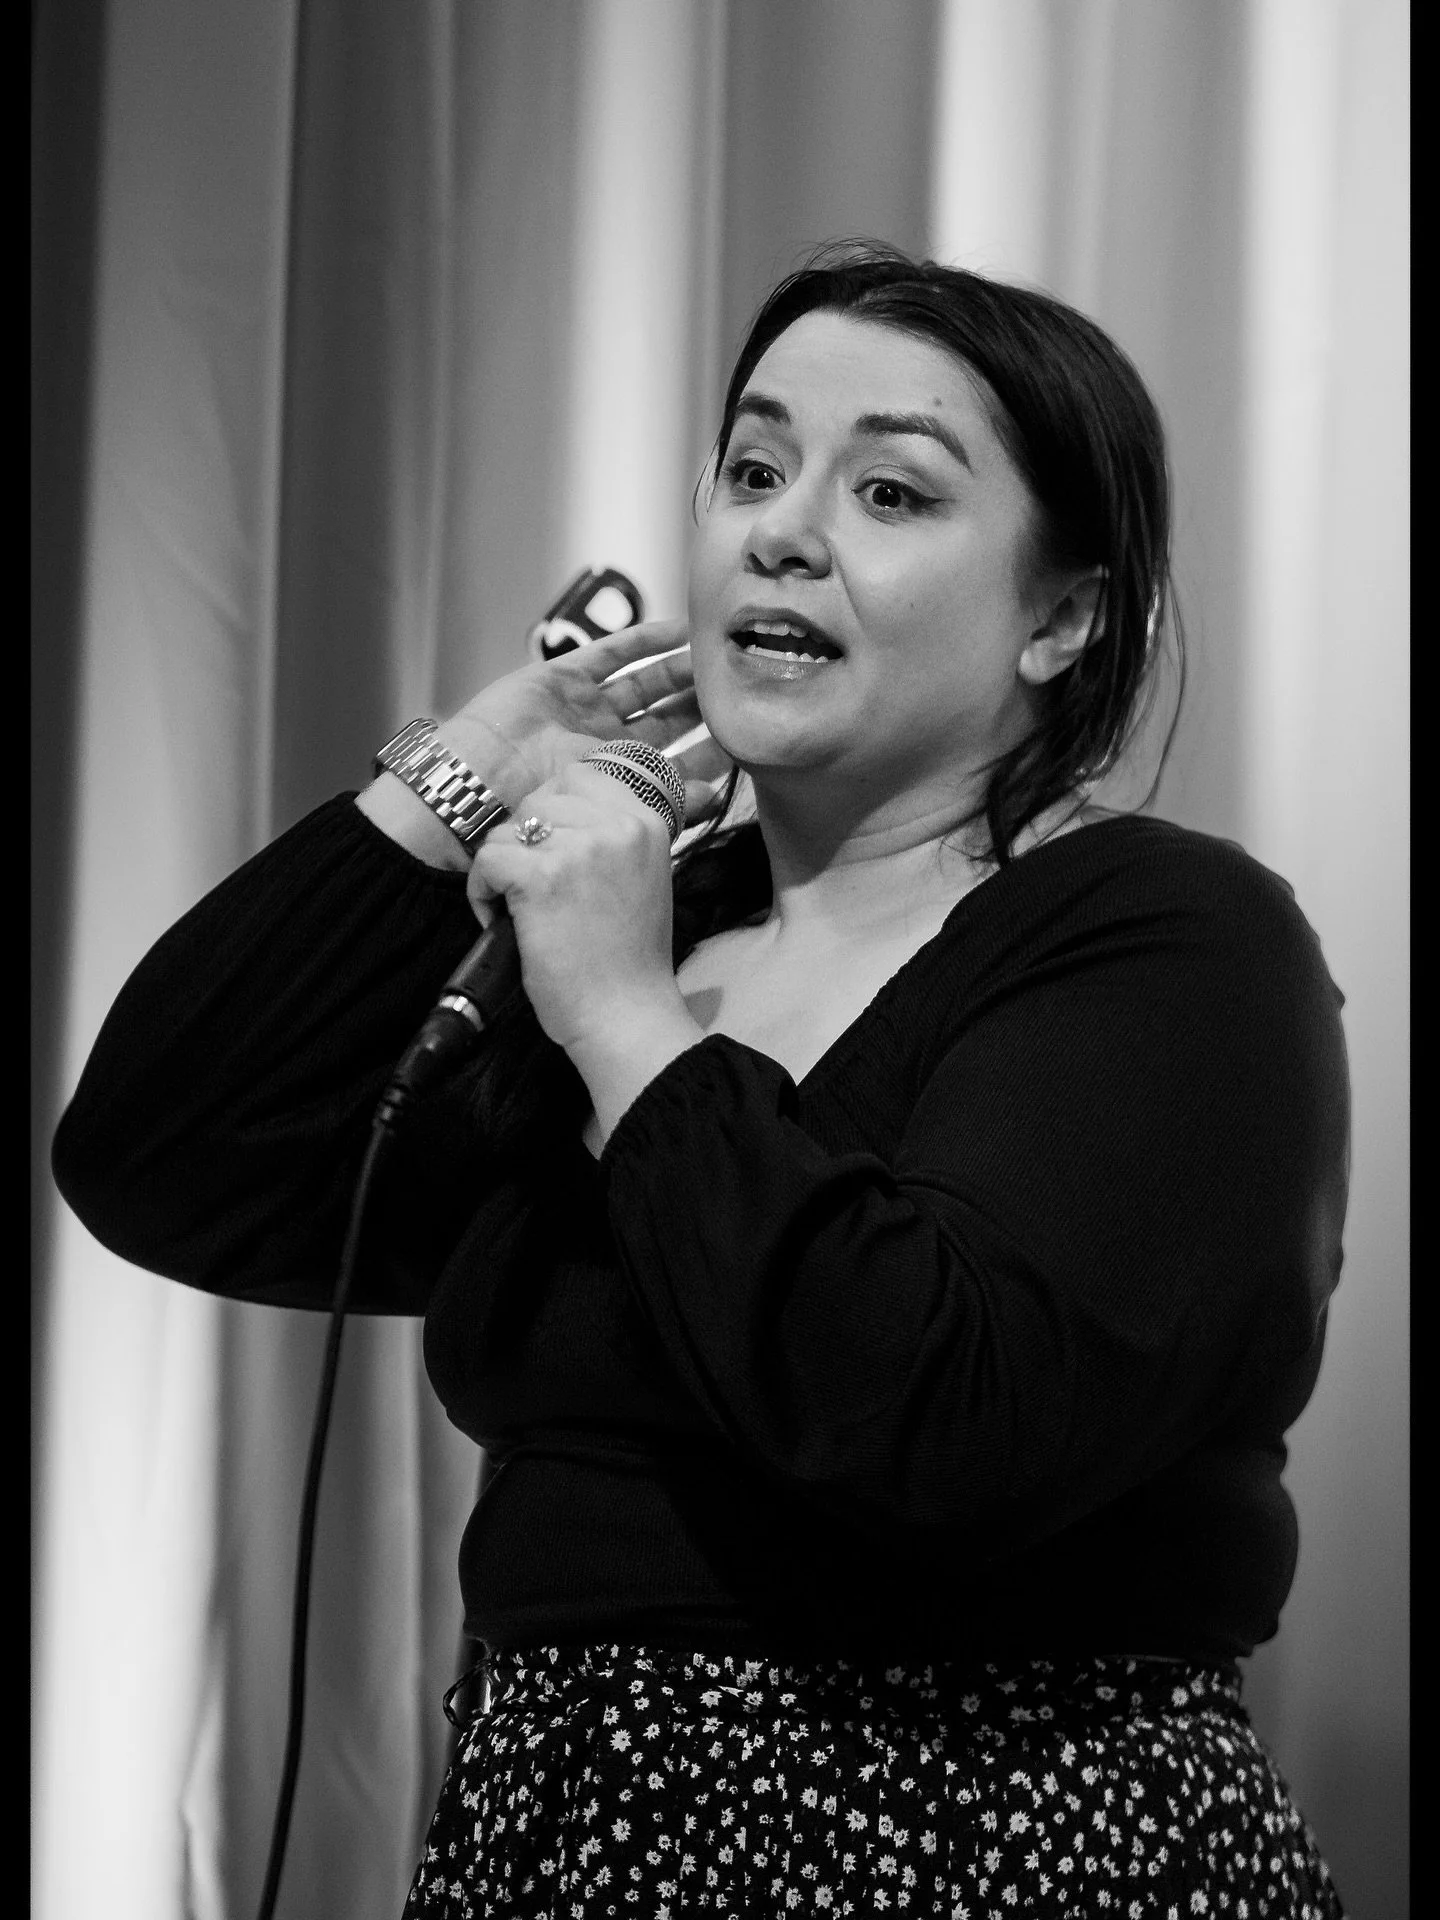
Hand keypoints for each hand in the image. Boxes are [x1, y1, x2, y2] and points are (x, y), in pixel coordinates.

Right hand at [443, 619, 731, 824]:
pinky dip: (646, 640)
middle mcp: (602, 745)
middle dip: (702, 707)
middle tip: (739, 690)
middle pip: (666, 720)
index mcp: (612, 783)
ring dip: (681, 671)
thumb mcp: (606, 811)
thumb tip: (718, 798)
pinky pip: (611, 653)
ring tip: (718, 657)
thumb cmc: (532, 814)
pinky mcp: (562, 677)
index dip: (707, 753)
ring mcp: (583, 709)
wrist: (472, 791)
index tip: (746, 740)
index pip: (673, 764)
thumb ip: (663, 803)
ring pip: (645, 684)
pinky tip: (680, 631)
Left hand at [469, 762, 694, 1059]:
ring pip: (508, 829)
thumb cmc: (630, 958)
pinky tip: (501, 920)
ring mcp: (579, 849)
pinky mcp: (541, 877)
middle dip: (525, 841)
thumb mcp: (644, 876)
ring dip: (503, 868)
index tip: (552, 852)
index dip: (552, 811)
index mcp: (645, 821)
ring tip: (518, 909)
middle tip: (533, 887)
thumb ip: (612, 837)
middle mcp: (616, 826)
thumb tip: (560, 809)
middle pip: (538, 799)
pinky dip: (482, 892)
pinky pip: (488, 859)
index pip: (578, 776)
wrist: (625, 1013)